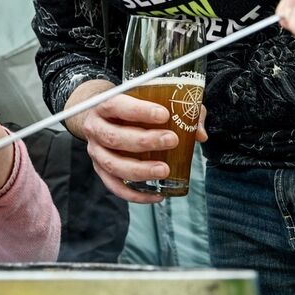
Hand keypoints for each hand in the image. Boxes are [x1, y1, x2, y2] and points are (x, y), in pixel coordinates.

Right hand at [74, 86, 206, 204]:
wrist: (102, 117)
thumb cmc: (130, 108)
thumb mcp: (148, 100)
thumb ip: (177, 110)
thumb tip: (199, 133)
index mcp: (103, 106)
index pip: (116, 105)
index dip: (139, 111)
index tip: (164, 114)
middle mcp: (95, 128)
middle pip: (114, 137)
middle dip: (144, 141)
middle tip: (171, 140)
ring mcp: (95, 152)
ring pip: (112, 164)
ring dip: (139, 169)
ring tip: (164, 170)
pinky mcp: (100, 170)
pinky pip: (115, 186)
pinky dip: (135, 194)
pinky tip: (157, 194)